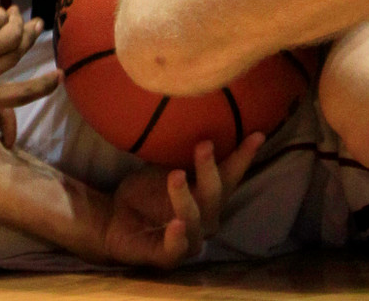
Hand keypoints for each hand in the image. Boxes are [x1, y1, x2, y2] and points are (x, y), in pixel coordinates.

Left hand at [0, 0, 58, 139]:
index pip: (15, 98)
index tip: (60, 77)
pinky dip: (0, 9)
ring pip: (13, 34)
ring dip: (15, 19)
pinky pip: (2, 17)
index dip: (41, 88)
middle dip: (27, 36)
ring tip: (8, 12)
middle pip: (17, 55)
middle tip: (31, 23)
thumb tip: (11, 142)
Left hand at [99, 133, 264, 268]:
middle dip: (211, 170)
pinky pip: (175, 249)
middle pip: (214, 195)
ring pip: (194, 219)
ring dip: (185, 197)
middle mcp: (205, 218)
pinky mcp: (166, 256)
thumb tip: (186, 111)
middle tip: (203, 144)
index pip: (228, 176)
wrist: (112, 219)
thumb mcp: (160, 166)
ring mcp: (188, 239)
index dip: (242, 158)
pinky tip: (176, 224)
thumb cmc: (143, 192)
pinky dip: (177, 237)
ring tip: (175, 174)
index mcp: (206, 196)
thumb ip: (176, 149)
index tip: (256, 134)